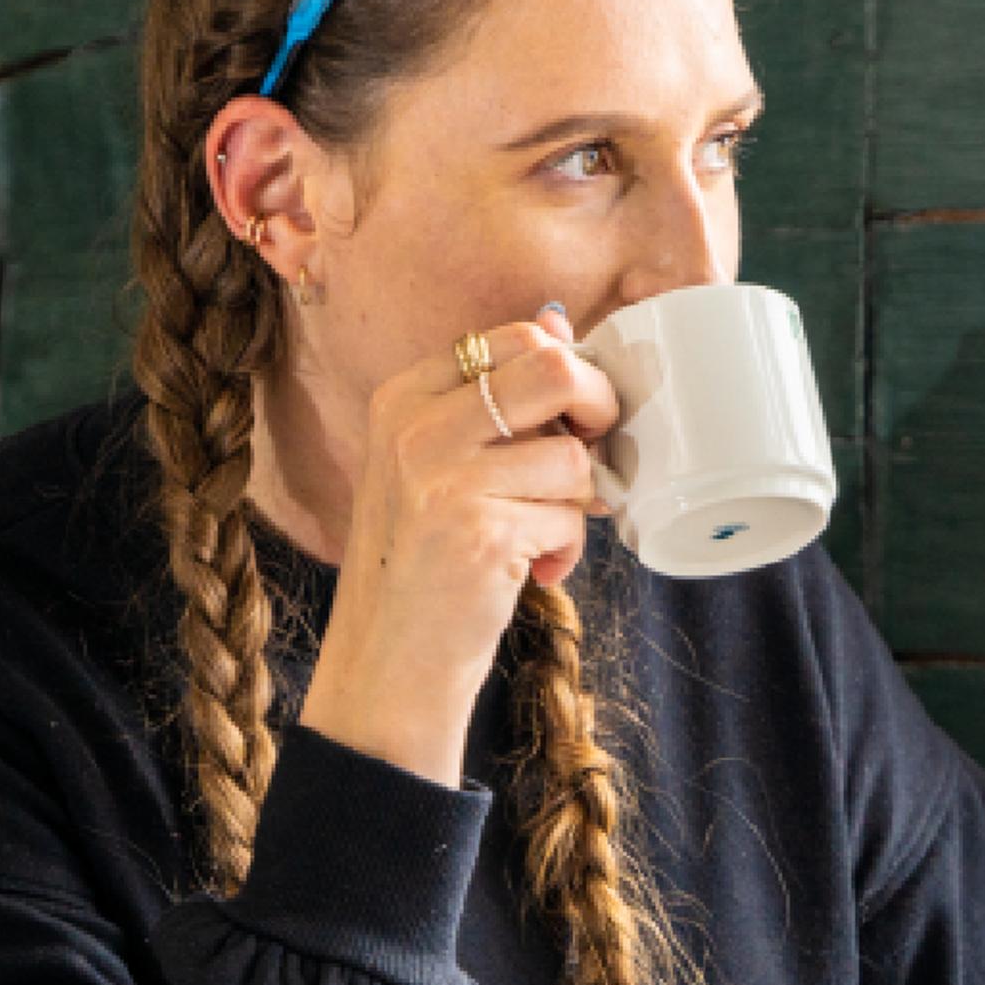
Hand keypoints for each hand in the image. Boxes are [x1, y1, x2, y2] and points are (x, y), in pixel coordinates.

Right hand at [295, 305, 620, 783]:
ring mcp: (443, 480)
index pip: (515, 338)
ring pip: (572, 456)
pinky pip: (570, 517)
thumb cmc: (424, 560)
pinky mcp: (479, 534)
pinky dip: (566, 550)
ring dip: (575, 502)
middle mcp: (416, 429)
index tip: (571, 418)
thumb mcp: (437, 463)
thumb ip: (494, 398)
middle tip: (588, 454)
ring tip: (540, 535)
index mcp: (403, 397)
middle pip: (554, 369)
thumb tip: (560, 323)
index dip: (568, 373)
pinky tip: (532, 571)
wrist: (387, 661)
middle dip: (597, 410)